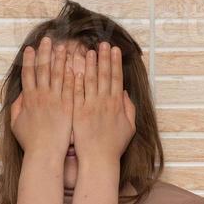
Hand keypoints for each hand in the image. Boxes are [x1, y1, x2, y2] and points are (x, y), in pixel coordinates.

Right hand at [11, 36, 74, 161]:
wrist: (45, 153)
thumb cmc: (31, 142)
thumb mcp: (16, 124)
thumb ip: (16, 107)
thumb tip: (20, 95)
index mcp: (28, 99)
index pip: (28, 74)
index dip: (29, 60)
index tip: (31, 48)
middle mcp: (41, 96)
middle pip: (43, 69)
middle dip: (45, 53)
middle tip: (48, 39)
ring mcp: (55, 100)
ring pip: (57, 75)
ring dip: (60, 59)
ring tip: (63, 46)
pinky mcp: (68, 106)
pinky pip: (70, 87)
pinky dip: (72, 75)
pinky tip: (75, 64)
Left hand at [71, 41, 135, 166]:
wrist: (98, 160)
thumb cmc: (113, 146)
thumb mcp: (129, 127)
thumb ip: (129, 109)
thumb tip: (125, 94)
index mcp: (117, 104)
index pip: (116, 78)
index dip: (115, 63)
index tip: (114, 49)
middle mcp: (104, 103)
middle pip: (104, 75)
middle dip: (103, 58)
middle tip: (102, 43)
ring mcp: (90, 107)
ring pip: (90, 81)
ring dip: (89, 65)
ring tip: (87, 50)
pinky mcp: (78, 113)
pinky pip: (76, 93)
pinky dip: (76, 81)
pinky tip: (74, 69)